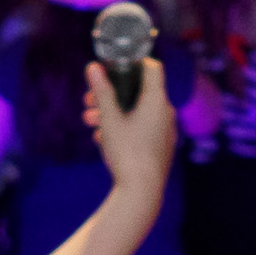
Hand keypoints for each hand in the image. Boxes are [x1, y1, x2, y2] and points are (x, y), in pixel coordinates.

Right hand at [83, 53, 175, 193]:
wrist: (141, 192)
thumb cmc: (126, 153)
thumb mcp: (109, 119)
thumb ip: (101, 91)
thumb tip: (93, 67)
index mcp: (157, 101)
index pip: (152, 67)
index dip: (134, 63)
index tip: (114, 68)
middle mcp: (166, 113)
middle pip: (140, 91)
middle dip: (112, 93)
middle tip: (89, 101)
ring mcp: (165, 131)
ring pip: (138, 112)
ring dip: (113, 112)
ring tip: (91, 121)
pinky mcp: (161, 146)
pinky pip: (142, 128)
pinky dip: (124, 127)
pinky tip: (103, 138)